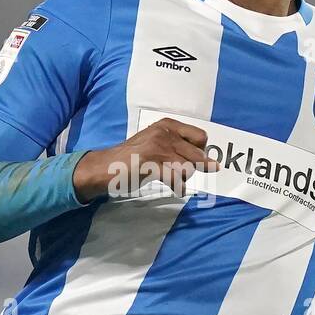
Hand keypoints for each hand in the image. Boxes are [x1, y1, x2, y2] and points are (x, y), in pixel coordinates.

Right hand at [72, 117, 218, 201]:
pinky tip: (176, 189)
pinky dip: (178, 187)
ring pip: (188, 167)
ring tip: (174, 180)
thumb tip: (208, 161)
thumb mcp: (158, 144)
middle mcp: (165, 133)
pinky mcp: (150, 164)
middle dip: (195, 168)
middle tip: (181, 174)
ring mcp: (157, 147)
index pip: (201, 137)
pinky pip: (175, 178)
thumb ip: (179, 147)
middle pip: (197, 155)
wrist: (106, 166)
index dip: (201, 152)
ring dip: (184, 178)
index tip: (192, 161)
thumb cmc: (134, 157)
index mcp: (168, 125)